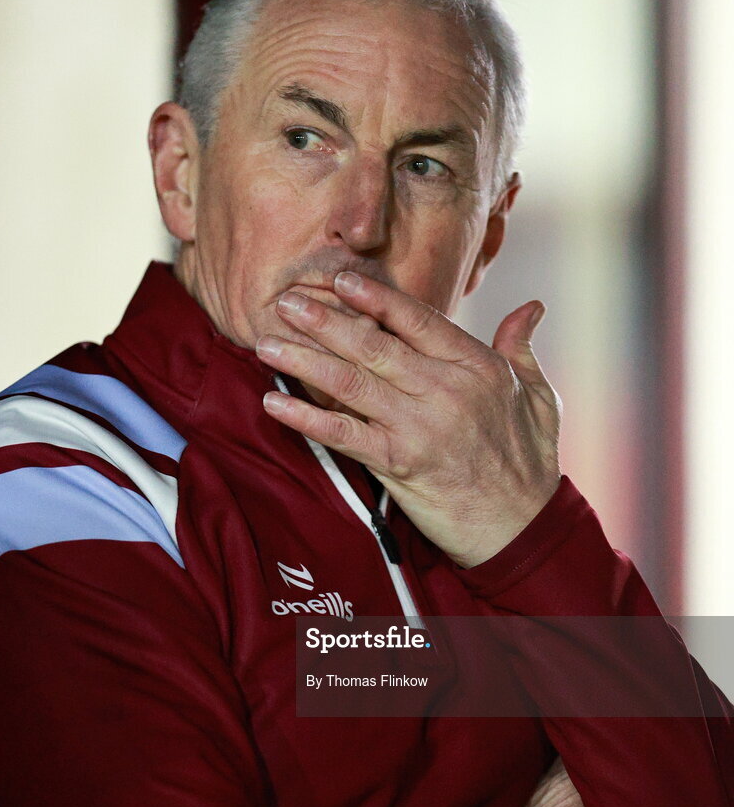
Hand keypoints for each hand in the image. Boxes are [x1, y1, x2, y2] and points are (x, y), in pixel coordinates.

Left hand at [257, 271, 560, 567]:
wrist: (524, 527)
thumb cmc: (530, 461)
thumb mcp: (539, 396)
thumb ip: (522, 348)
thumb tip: (531, 308)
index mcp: (476, 366)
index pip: (416, 320)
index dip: (375, 297)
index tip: (339, 279)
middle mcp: (444, 390)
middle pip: (373, 345)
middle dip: (324, 320)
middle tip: (285, 301)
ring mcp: (419, 427)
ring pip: (351, 383)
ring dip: (304, 361)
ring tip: (267, 342)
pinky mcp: (399, 464)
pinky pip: (344, 434)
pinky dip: (307, 419)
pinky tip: (275, 404)